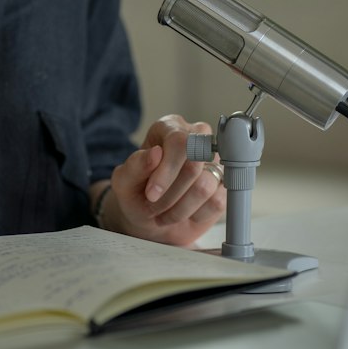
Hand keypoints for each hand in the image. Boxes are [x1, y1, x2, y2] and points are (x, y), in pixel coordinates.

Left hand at [98, 114, 225, 248]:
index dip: (167, 170)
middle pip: (194, 165)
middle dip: (170, 193)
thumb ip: (135, 166)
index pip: (179, 142)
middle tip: (154, 204)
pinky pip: (216, 202)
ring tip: (164, 212)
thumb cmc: (136, 194)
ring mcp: (214, 162)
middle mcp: (196, 139)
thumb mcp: (124, 182)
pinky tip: (183, 213)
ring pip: (206, 186)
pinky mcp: (223, 186)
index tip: (152, 194)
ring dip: (180, 208)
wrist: (148, 220)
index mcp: (170, 128)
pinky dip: (195, 215)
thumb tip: (156, 153)